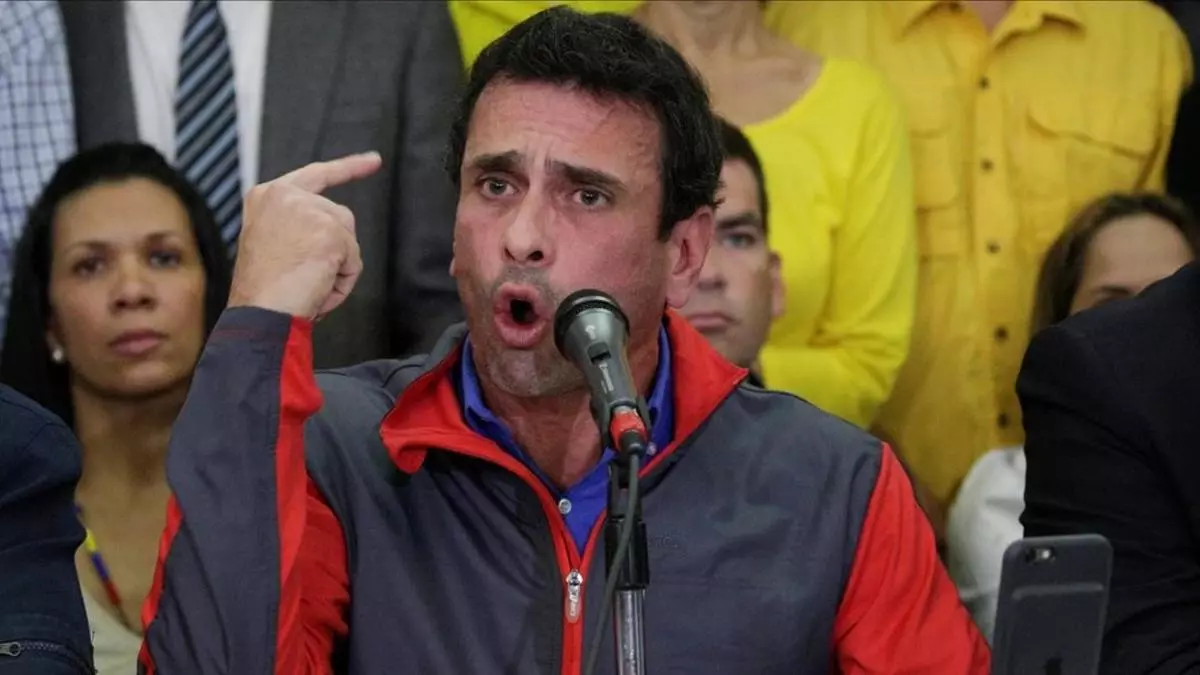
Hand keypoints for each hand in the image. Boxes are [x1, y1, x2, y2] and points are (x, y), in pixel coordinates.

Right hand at [227, 152, 382, 320]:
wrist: (258, 311)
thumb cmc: (262, 291)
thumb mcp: (273, 243)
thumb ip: (300, 225)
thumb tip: (337, 232)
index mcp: (267, 197)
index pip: (316, 175)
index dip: (348, 168)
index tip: (374, 160)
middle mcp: (286, 195)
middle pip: (339, 217)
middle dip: (337, 249)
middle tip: (306, 277)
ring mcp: (308, 210)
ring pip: (348, 239)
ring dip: (337, 267)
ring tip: (307, 283)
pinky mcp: (329, 231)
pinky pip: (354, 261)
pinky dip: (342, 281)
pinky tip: (317, 287)